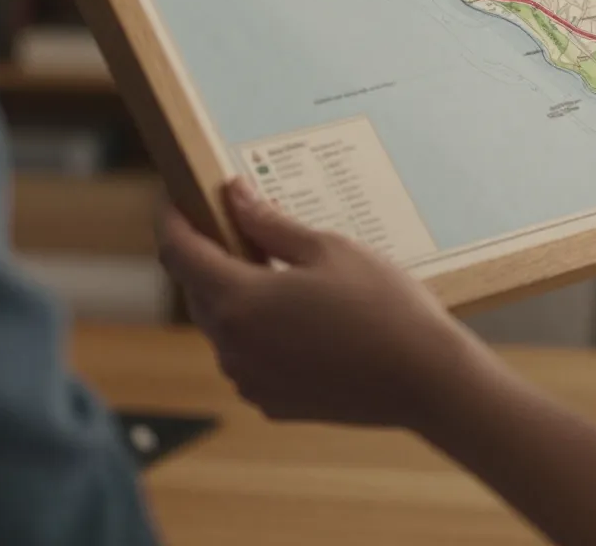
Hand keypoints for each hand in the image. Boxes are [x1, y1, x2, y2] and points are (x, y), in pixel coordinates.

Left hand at [159, 179, 490, 428]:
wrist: (424, 380)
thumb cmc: (382, 306)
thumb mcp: (327, 249)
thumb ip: (269, 224)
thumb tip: (233, 194)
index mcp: (239, 300)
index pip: (179, 252)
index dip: (171, 219)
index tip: (174, 196)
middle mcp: (232, 346)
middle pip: (197, 289)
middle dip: (206, 254)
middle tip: (234, 223)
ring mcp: (249, 379)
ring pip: (222, 326)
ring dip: (234, 294)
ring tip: (273, 267)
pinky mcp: (271, 402)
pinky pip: (246, 357)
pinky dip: (256, 331)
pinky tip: (295, 314)